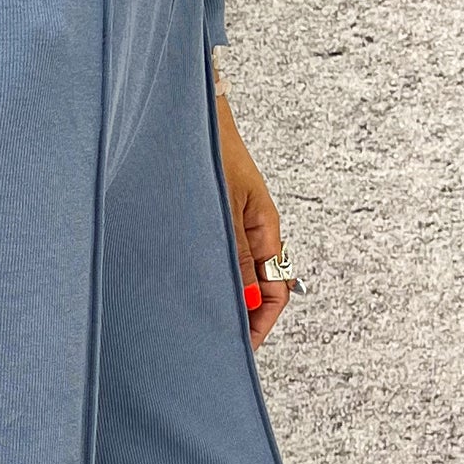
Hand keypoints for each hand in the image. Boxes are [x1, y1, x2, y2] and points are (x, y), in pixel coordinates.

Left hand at [216, 88, 290, 346]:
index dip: (261, 324)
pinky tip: (187, 287)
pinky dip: (209, 276)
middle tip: (214, 343)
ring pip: (238, 276)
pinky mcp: (216, 219)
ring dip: (223, 298)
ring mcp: (236, 226)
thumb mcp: (225, 207)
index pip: (276, 292)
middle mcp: (254, 232)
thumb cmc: (213, 151)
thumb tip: (245, 300)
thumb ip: (235, 253)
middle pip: (259, 290)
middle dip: (242, 319)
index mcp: (266, 231)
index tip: (242, 348)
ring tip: (197, 321)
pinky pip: (220, 257)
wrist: (195, 115)